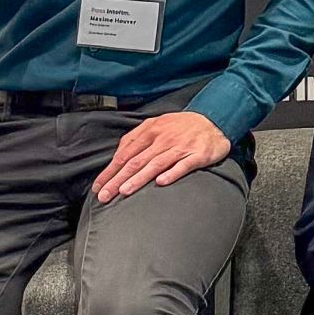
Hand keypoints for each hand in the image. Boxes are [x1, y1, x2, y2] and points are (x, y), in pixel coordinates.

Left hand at [92, 112, 230, 202]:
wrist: (215, 119)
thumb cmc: (181, 126)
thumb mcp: (156, 124)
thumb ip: (136, 138)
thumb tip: (118, 155)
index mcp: (151, 130)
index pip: (125, 154)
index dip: (111, 171)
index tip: (99, 187)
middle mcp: (164, 138)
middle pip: (137, 161)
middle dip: (118, 179)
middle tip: (105, 195)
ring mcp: (182, 146)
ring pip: (156, 164)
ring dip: (140, 178)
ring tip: (125, 191)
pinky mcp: (199, 154)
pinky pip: (184, 165)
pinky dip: (172, 173)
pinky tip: (162, 182)